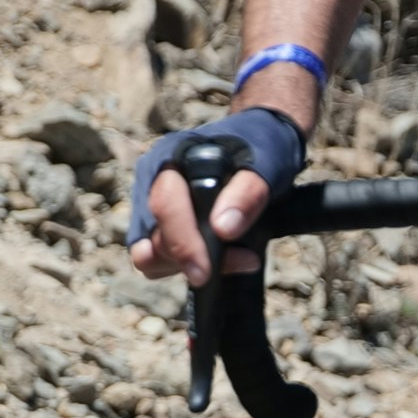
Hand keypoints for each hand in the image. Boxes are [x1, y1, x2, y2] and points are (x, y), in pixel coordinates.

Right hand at [124, 107, 306, 283]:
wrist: (262, 145)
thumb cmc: (262, 148)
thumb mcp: (266, 164)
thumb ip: (247, 193)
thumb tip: (223, 230)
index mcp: (169, 159)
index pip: (165, 207)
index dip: (183, 244)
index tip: (204, 273)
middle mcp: (151, 183)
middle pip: (151, 240)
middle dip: (191, 259)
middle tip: (243, 259)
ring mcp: (153, 208)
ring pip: (153, 257)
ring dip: (192, 266)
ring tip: (242, 257)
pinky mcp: (163, 229)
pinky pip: (165, 262)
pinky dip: (193, 266)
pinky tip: (231, 258)